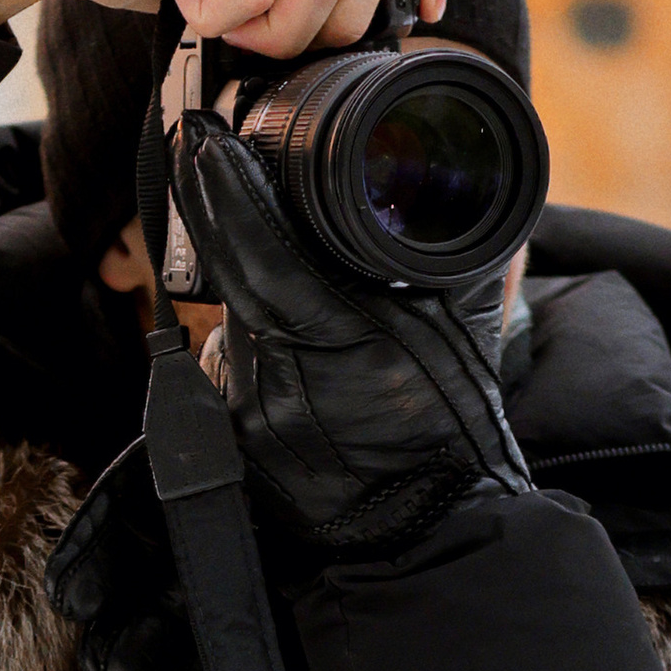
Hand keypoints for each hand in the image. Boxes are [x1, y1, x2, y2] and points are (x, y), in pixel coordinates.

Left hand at [168, 121, 530, 556]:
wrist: (427, 531)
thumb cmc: (453, 429)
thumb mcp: (467, 327)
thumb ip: (460, 253)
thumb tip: (464, 181)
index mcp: (341, 339)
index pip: (258, 249)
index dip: (226, 189)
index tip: (203, 140)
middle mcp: (279, 380)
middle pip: (234, 279)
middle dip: (232, 226)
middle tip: (220, 164)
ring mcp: (247, 418)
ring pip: (230, 325)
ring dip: (253, 297)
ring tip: (301, 299)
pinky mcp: (232, 444)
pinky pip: (228, 373)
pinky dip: (254, 351)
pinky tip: (292, 354)